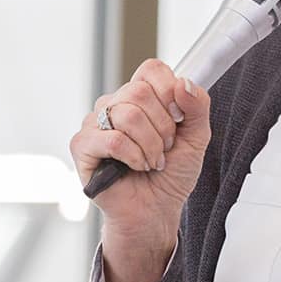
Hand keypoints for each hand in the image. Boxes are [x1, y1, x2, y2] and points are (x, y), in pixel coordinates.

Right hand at [70, 59, 211, 281]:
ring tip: (152, 162)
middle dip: (163, 127)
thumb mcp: (197, 137)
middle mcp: (113, 105)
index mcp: (138, 96)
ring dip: (150, 146)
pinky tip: (136, 167)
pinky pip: (112, 139)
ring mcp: (94, 124)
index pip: (151, 70)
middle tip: (165, 148)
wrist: (155, 212)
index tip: (178, 119)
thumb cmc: (170, 175)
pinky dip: (133, 156)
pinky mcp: (82, 146)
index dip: (169, 92)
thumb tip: (183, 82)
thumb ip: (197, 106)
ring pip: (127, 115)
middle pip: (139, 92)